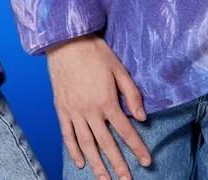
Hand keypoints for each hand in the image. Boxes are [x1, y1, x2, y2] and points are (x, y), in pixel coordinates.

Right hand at [46, 34, 151, 178]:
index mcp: (107, 101)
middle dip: (118, 165)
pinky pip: (67, 134)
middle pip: (106, 144)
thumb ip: (131, 93)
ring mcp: (74, 111)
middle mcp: (90, 110)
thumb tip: (142, 117)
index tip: (147, 162)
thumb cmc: (94, 52)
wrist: (66, 41)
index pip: (126, 131)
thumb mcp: (118, 68)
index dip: (137, 148)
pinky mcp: (61, 108)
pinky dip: (73, 150)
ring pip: (86, 144)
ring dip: (96, 165)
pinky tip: (80, 162)